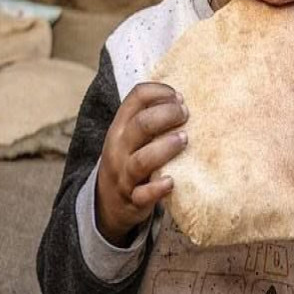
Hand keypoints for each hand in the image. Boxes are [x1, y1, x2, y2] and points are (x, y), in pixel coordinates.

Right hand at [96, 82, 187, 245]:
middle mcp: (119, 147)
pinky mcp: (133, 199)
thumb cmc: (130, 158)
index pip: (136, 97)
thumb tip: (186, 97)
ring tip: (184, 139)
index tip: (179, 96)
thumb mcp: (132, 135)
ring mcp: (124, 174)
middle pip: (140, 125)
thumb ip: (151, 116)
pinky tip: (171, 182)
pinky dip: (157, 189)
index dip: (159, 91)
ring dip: (165, 148)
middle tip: (186, 114)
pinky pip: (143, 195)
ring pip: (142, 160)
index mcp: (121, 126)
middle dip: (166, 115)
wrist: (107, 201)